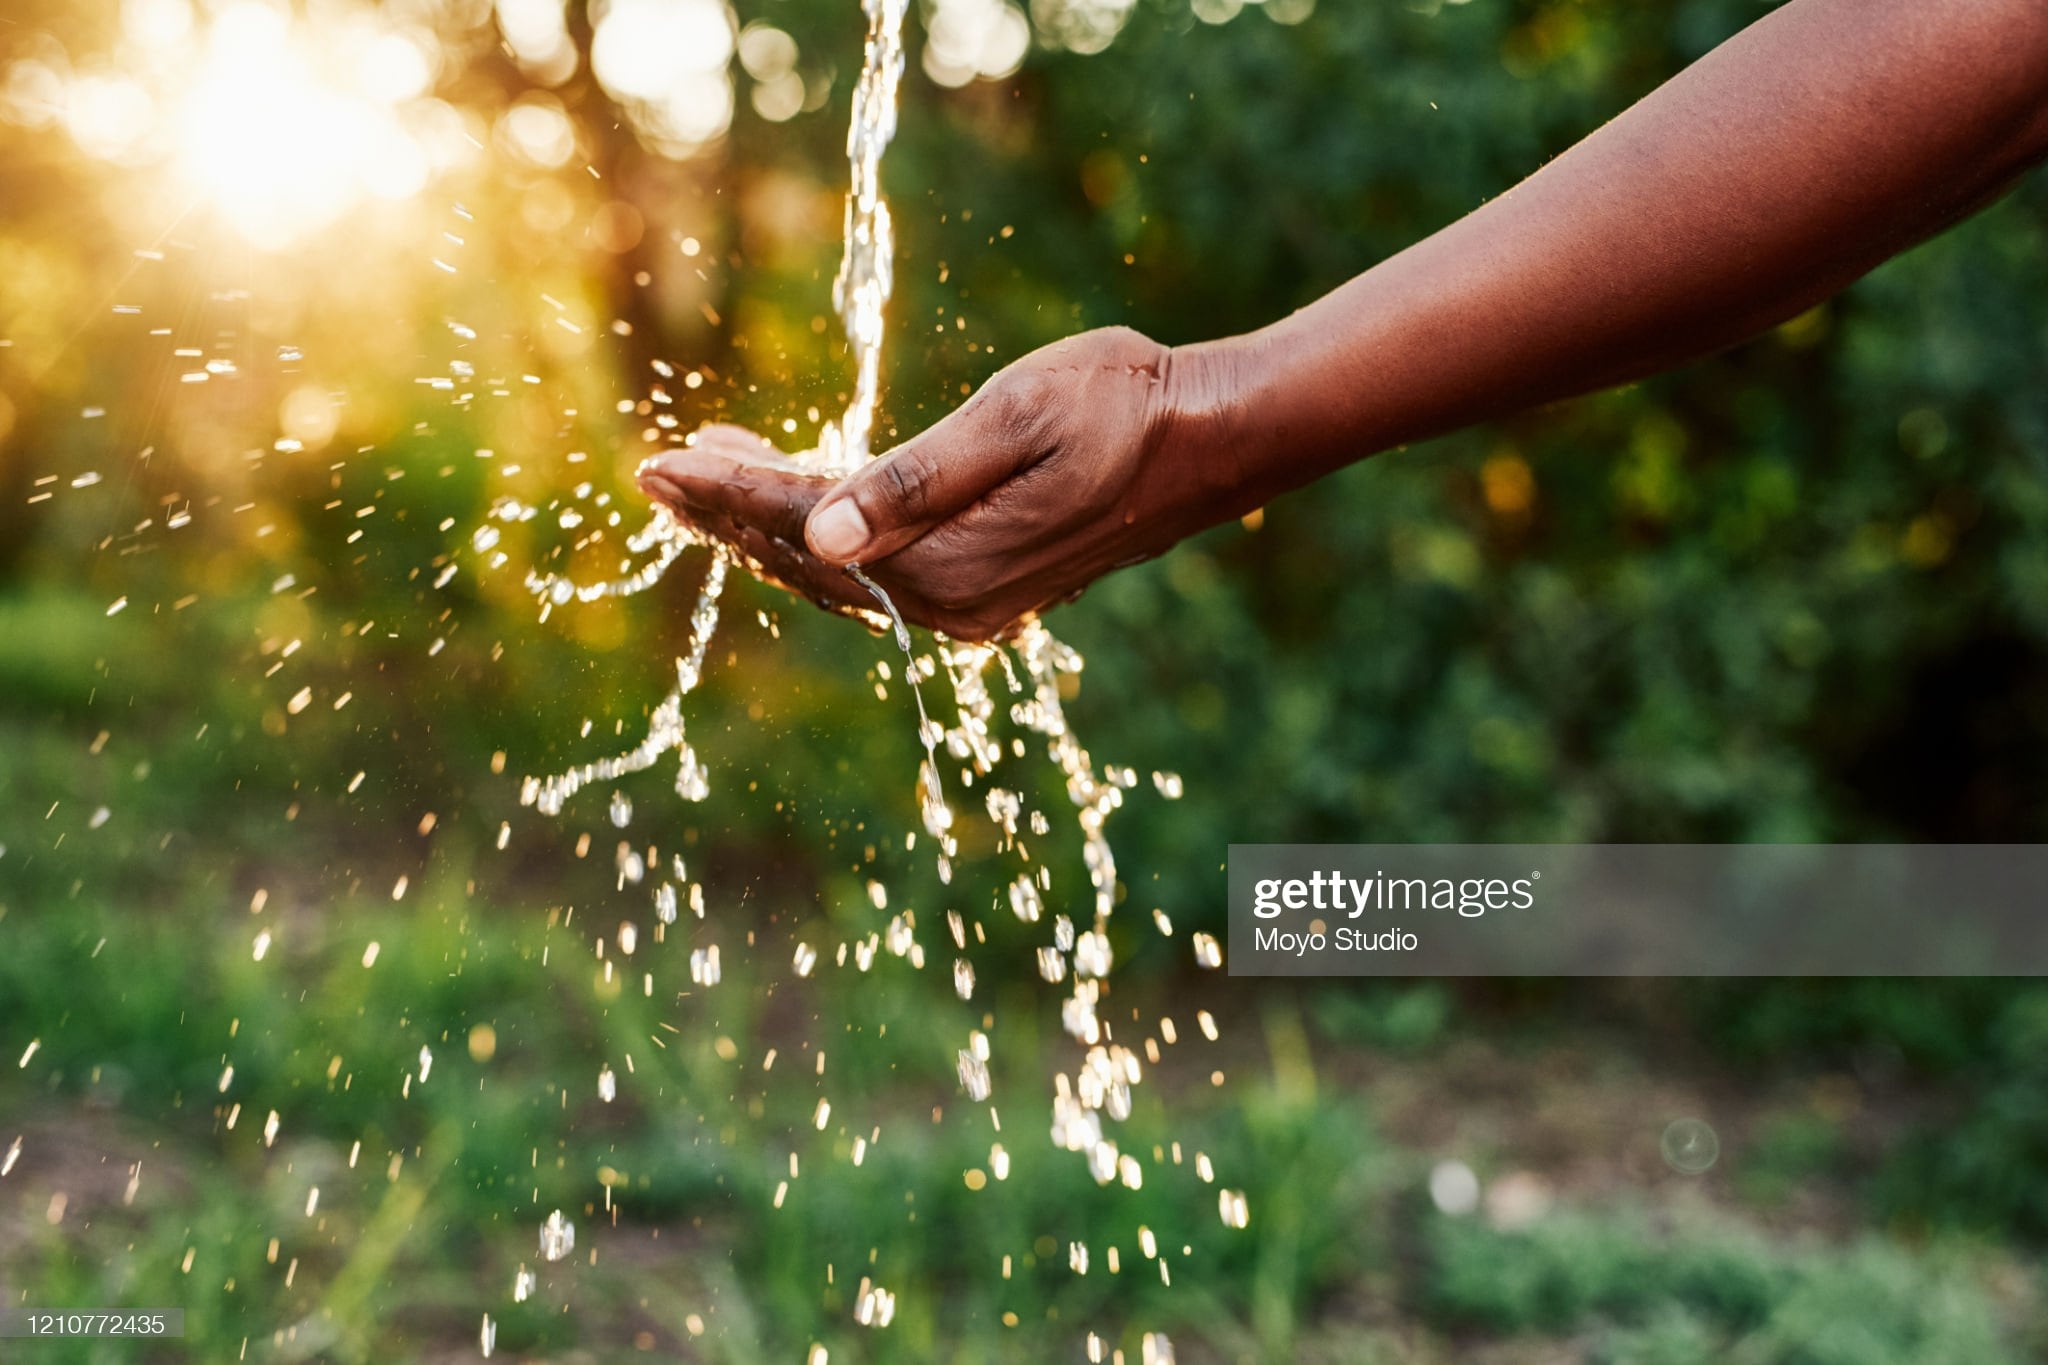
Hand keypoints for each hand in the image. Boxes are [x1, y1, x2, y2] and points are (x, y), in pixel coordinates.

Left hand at [637, 327, 1248, 641]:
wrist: (1212, 438)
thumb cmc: (1122, 404)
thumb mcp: (1014, 418)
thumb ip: (914, 478)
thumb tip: (818, 531)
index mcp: (947, 563)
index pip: (801, 528)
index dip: (724, 493)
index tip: (653, 463)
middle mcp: (951, 602)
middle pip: (804, 561)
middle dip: (727, 514)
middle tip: (655, 473)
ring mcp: (969, 603)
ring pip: (835, 570)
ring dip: (766, 524)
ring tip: (704, 478)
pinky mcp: (985, 586)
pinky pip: (875, 569)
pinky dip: (821, 533)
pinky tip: (797, 497)